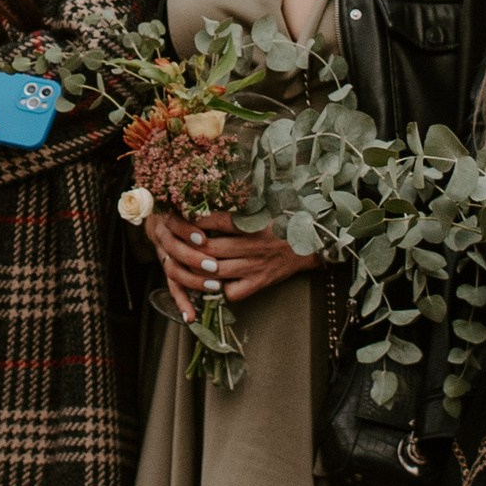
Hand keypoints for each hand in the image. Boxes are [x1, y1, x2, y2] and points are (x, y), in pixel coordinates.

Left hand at [149, 205, 310, 323]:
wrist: (311, 244)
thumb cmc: (283, 220)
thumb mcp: (263, 206)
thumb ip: (239, 204)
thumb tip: (207, 193)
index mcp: (253, 223)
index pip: (216, 222)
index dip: (194, 221)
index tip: (178, 217)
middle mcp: (253, 246)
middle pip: (210, 250)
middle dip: (188, 248)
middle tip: (174, 243)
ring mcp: (255, 267)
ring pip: (216, 272)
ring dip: (197, 270)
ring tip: (184, 263)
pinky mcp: (259, 283)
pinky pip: (233, 292)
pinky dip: (218, 290)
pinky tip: (210, 282)